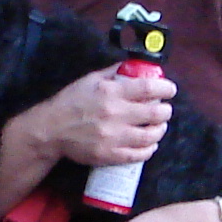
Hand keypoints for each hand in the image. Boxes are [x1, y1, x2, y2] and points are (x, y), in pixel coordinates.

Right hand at [34, 65, 175, 168]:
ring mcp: (114, 137)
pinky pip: (139, 155)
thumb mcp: (90, 79)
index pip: (149, 89)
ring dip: (160, 130)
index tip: (170, 90)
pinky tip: (149, 144)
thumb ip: (114, 72)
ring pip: (151, 135)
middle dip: (166, 111)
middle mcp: (115, 114)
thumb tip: (134, 66)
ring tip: (159, 126)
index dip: (166, 88)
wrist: (51, 130)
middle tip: (164, 109)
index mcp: (111, 92)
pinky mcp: (110, 155)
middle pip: (155, 113)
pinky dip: (149, 149)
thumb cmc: (71, 102)